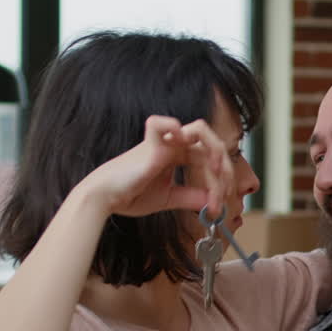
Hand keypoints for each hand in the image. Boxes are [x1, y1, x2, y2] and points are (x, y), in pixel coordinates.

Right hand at [80, 115, 234, 218]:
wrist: (106, 198)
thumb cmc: (131, 195)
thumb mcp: (169, 198)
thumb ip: (191, 197)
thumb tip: (213, 202)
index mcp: (177, 155)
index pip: (209, 159)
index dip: (220, 182)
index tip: (219, 207)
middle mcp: (173, 145)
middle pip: (211, 147)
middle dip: (225, 172)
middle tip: (224, 195)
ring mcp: (163, 141)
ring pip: (199, 130)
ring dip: (215, 149)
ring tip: (216, 173)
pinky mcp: (150, 144)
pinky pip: (162, 123)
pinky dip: (177, 128)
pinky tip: (188, 149)